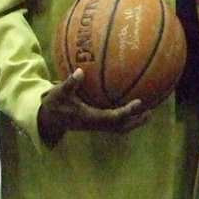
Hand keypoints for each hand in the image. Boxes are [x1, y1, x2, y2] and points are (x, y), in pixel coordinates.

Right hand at [37, 69, 151, 146]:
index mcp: (89, 118)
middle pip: (121, 127)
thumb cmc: (54, 104)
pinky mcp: (96, 122)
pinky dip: (126, 117)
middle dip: (136, 121)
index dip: (126, 112)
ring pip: (119, 127)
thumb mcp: (59, 92)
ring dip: (133, 121)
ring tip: (148, 111)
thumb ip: (70, 83)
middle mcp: (95, 123)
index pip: (112, 117)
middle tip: (150, 111)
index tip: (138, 102)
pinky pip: (114, 122)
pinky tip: (132, 106)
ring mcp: (96, 124)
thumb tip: (79, 71)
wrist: (48, 119)